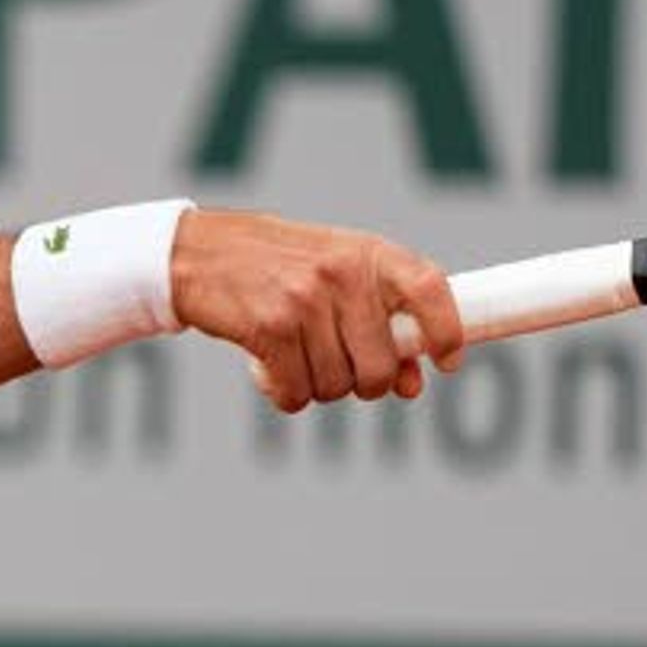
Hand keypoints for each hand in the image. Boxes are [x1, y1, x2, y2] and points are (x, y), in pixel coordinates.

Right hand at [170, 213, 465, 411]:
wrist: (198, 254)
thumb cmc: (276, 267)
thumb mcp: (335, 275)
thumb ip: (376, 319)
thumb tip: (410, 384)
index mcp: (367, 253)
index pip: (429, 289)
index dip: (447, 330)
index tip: (447, 361)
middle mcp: (341, 273)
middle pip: (379, 366)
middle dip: (362, 384)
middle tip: (338, 366)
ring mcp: (305, 300)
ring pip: (337, 386)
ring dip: (316, 385)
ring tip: (294, 354)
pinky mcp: (269, 328)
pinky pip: (296, 393)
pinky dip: (283, 393)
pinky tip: (268, 366)